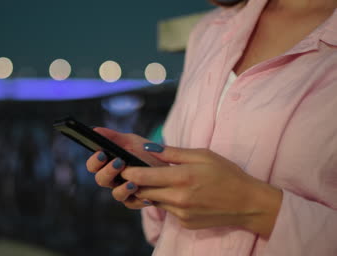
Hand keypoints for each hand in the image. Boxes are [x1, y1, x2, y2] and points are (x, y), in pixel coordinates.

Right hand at [86, 128, 166, 208]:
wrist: (168, 165)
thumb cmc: (146, 152)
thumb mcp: (131, 141)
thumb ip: (113, 137)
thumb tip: (94, 130)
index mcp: (108, 164)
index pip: (93, 165)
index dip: (95, 161)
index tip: (102, 153)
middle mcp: (112, 179)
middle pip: (101, 180)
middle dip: (108, 171)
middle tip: (119, 162)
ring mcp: (122, 191)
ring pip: (115, 194)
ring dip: (122, 188)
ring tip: (133, 182)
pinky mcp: (134, 201)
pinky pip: (131, 203)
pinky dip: (137, 199)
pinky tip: (144, 193)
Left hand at [121, 143, 282, 238]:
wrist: (248, 204)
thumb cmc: (227, 174)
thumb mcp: (202, 155)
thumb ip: (173, 153)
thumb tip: (148, 148)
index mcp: (182, 178)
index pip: (143, 177)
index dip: (128, 171)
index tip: (123, 165)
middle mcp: (178, 198)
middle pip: (143, 191)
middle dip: (135, 181)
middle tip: (132, 171)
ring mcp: (181, 213)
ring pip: (153, 201)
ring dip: (151, 191)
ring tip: (156, 179)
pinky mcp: (185, 222)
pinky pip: (167, 210)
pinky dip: (166, 200)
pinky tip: (178, 193)